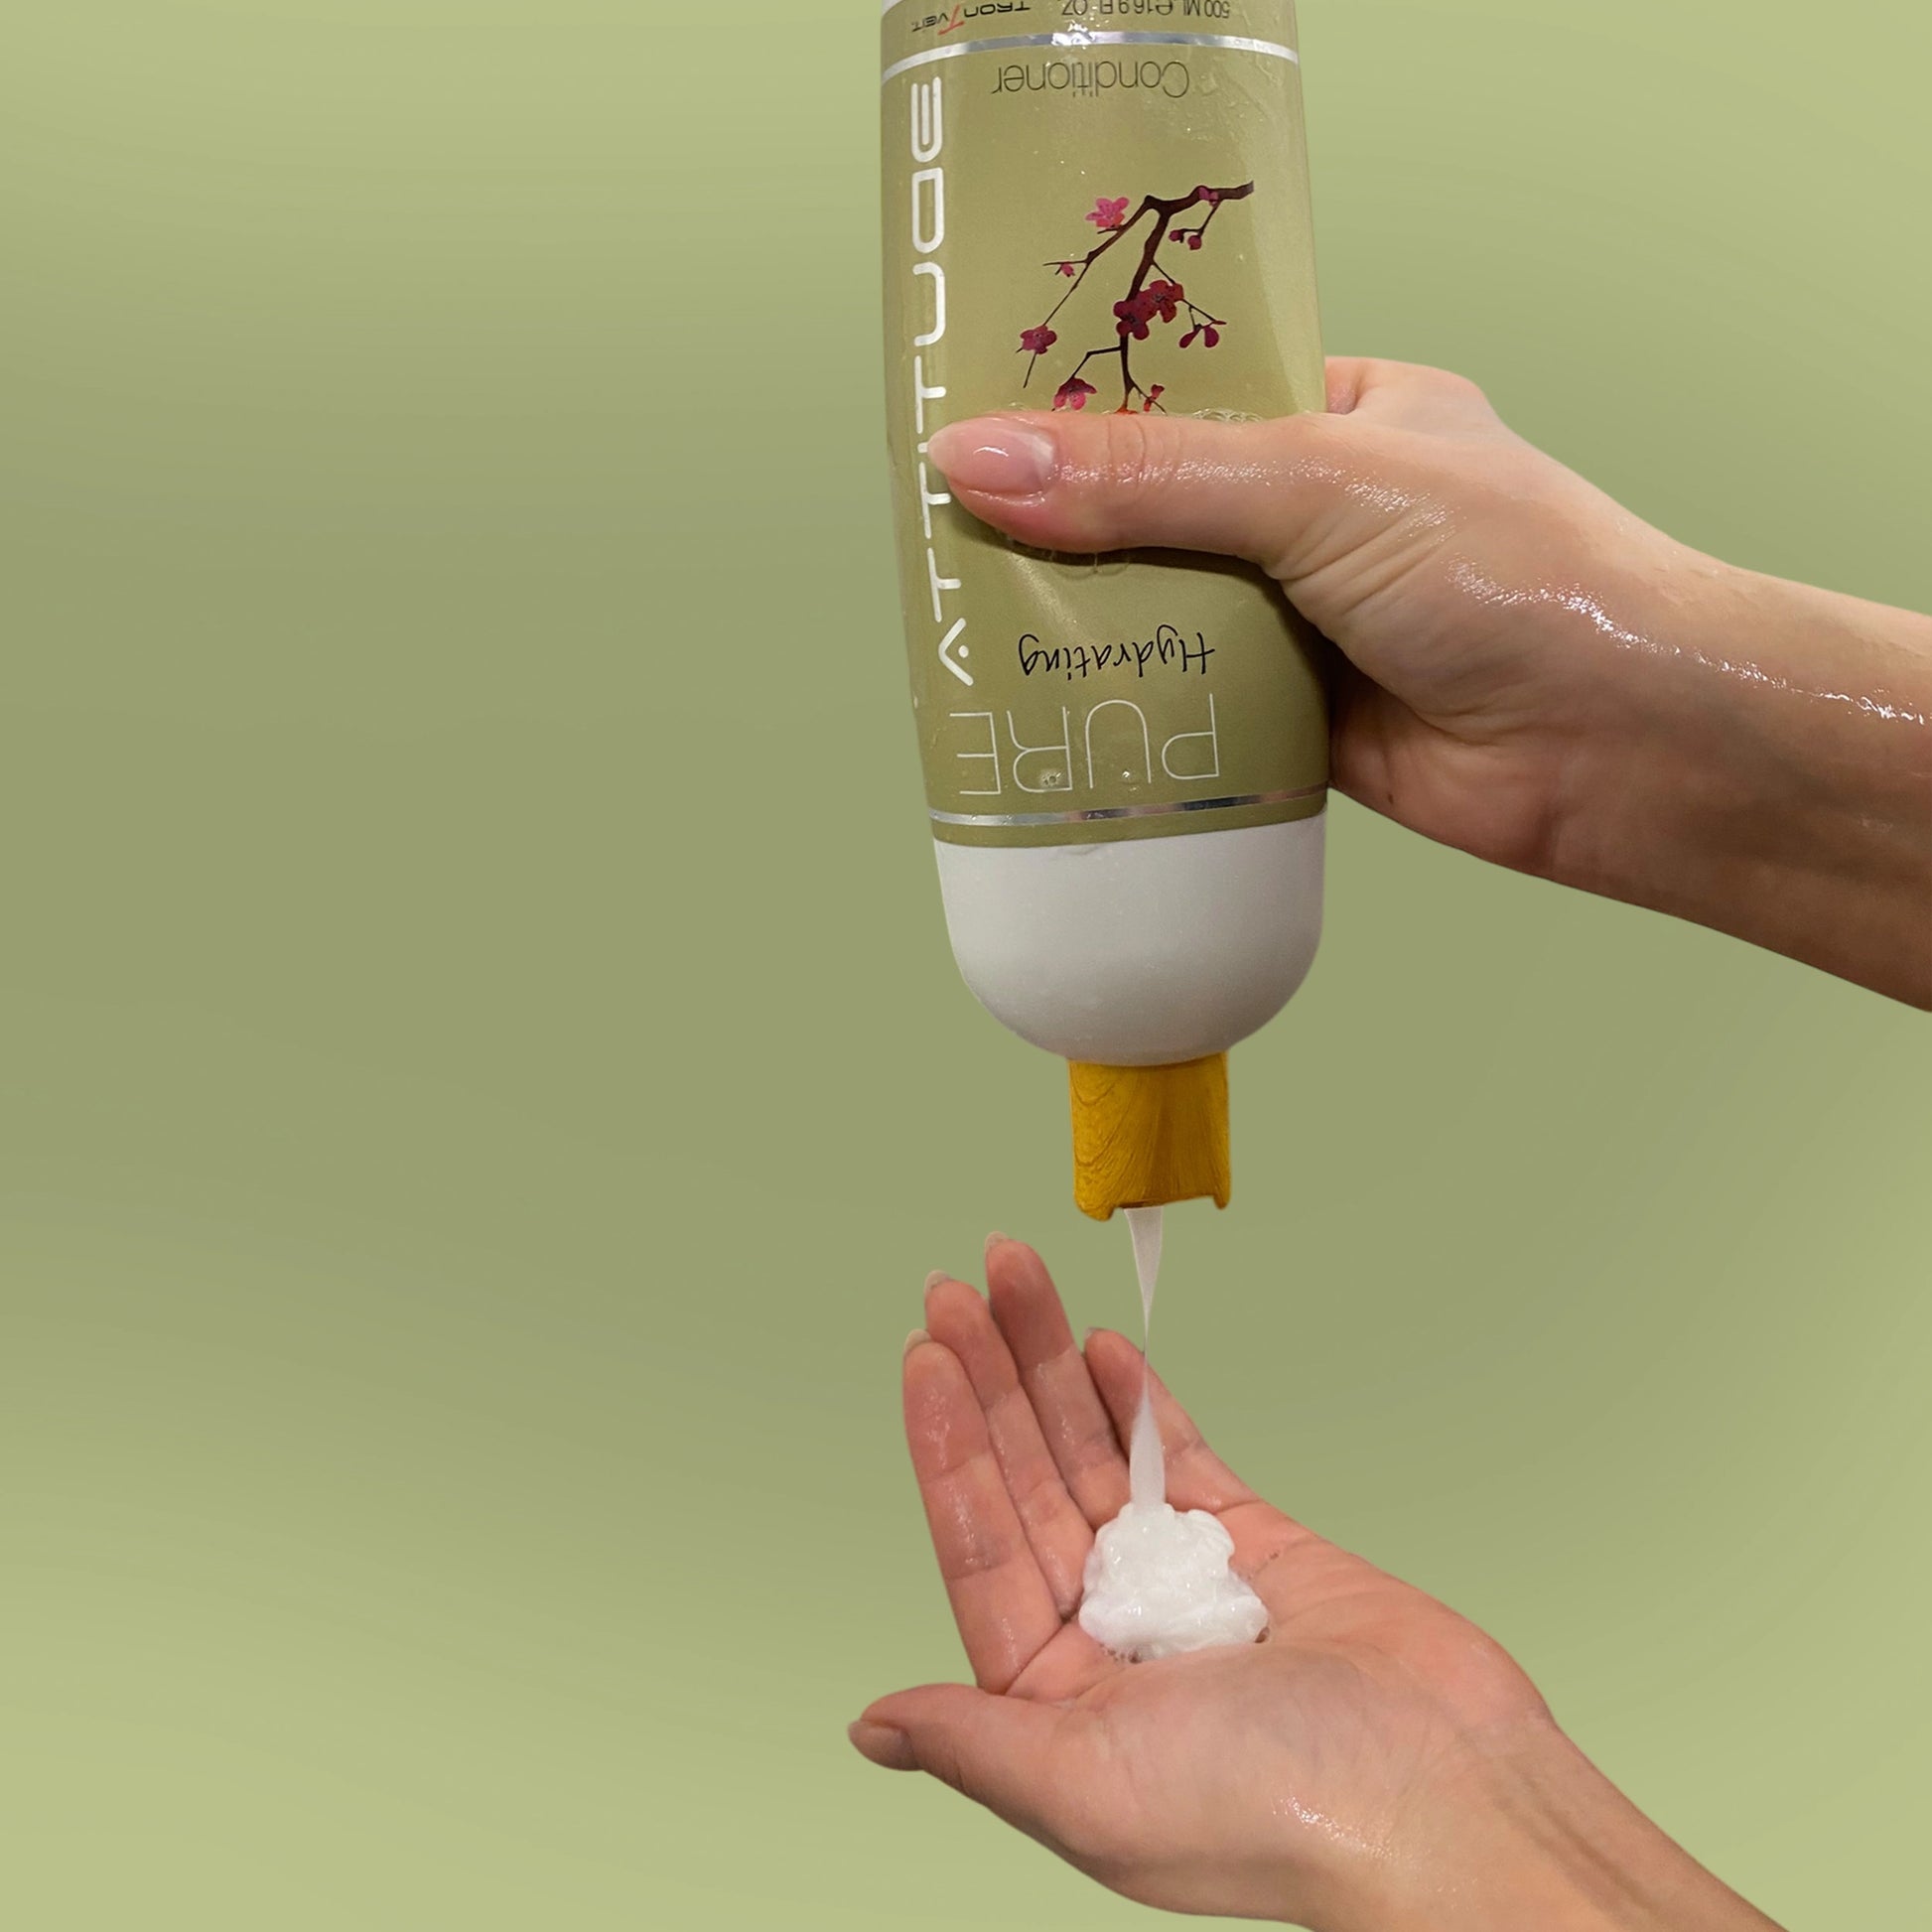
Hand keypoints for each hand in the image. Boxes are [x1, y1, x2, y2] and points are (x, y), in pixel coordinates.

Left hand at [851, 1239, 1782, 1931]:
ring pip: (1095, 1452)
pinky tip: (1095, 1346)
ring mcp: (1179, 1582)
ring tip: (1015, 1278)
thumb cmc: (1269, 1813)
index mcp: (1057, 1700)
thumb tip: (870, 1727)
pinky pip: (1176, 1456)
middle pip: (1028, 1480)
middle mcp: (1107, 1636)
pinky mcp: (1252, 1545)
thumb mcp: (1089, 1788)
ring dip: (1049, 1365)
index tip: (925, 1359)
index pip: (981, 1546)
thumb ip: (976, 1742)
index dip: (947, 1448)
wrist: (1441, 1794)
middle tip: (955, 1288)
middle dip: (990, 1380)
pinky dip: (1136, 1399)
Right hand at [926, 362, 1931, 1007]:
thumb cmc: (1523, 577)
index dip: (1081, 402)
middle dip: (1064, 527)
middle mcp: (1321, 515)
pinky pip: (1189, 707)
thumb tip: (987, 459)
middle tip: (949, 534)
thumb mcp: (1319, 487)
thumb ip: (1151, 478)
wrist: (1625, 748)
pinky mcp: (1301, 720)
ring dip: (1090, 626)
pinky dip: (1132, 712)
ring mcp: (1309, 621)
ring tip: (970, 624)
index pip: (1184, 388)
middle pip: (1155, 509)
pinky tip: (1052, 712)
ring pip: (1164, 613)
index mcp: (1343, 413)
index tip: (977, 415)